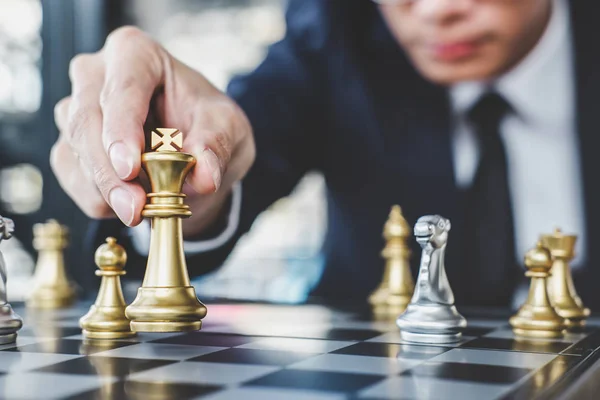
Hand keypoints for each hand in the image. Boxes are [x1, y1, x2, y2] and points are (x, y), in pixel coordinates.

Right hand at [52, 26, 254, 236]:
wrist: (196, 153)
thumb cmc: (208, 125)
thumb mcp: (229, 128)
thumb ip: (217, 146)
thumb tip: (204, 176)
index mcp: (136, 54)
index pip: (122, 86)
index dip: (122, 127)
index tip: (129, 167)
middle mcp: (96, 75)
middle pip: (87, 120)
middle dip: (108, 170)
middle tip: (133, 207)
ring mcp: (77, 109)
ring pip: (75, 151)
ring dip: (104, 189)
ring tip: (139, 211)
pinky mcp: (70, 145)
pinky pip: (71, 175)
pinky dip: (97, 198)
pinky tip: (127, 206)